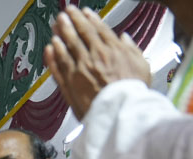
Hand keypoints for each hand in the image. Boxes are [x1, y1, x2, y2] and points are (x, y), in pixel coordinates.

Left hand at [45, 6, 150, 120]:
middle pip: (79, 34)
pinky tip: (49, 47)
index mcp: (112, 50)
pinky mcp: (69, 83)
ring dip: (60, 34)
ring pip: (67, 47)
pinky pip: (58, 66)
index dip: (89, 19)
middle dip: (71, 21)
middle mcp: (94, 56)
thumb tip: (125, 38)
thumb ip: (132, 49)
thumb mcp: (143, 66)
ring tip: (55, 25)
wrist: (120, 111)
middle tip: (64, 13)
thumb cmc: (133, 93)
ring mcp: (79, 69)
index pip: (98, 29)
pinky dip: (53, 55)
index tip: (83, 12)